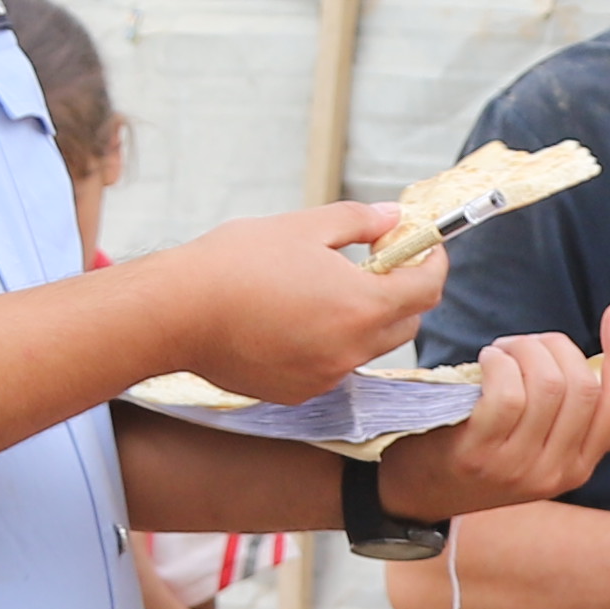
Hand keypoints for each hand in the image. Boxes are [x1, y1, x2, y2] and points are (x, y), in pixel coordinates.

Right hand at [143, 201, 437, 401]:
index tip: (423, 246)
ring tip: (329, 287)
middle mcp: (351, 349)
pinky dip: (331, 342)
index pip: (427, 289)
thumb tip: (392, 217)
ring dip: (365, 318)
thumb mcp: (303, 227)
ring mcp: (325, 375)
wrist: (176, 312)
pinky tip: (298, 317)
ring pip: (368, 347)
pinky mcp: (298, 391)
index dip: (433, 263)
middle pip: (406, 324)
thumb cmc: (236, 263)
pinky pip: (333, 365)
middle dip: (403, 292)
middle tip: (378, 261)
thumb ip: (358, 221)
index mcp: (362, 304)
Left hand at [381, 308, 609, 520]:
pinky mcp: (477, 454)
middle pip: (582, 388)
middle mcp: (552, 473)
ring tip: (503, 352)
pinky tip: (487, 363)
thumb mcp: (541, 450)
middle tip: (528, 344)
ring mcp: (515, 466)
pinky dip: (500, 363)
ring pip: (548, 385)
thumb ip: (587, 429)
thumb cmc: (479, 454)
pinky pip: (507, 394)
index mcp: (577, 467)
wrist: (414, 491)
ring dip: (524, 351)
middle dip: (557, 348)